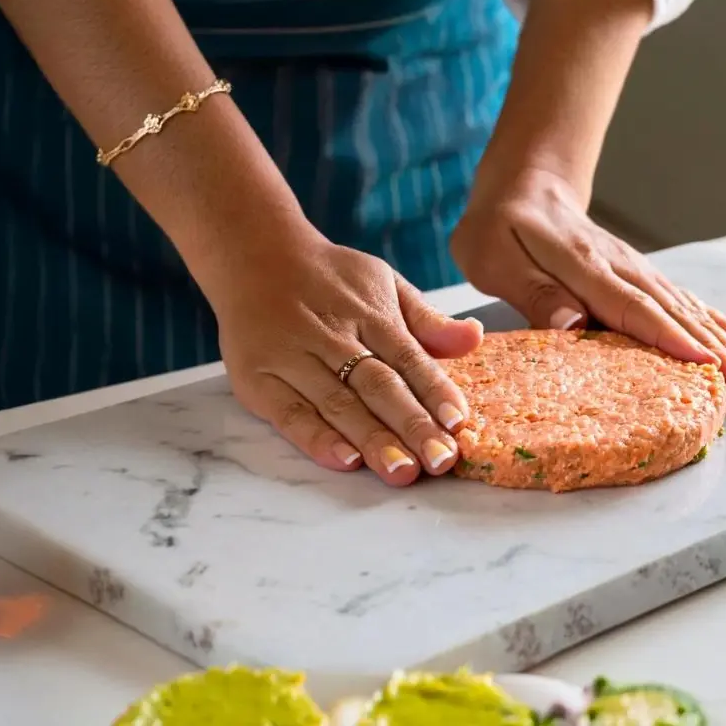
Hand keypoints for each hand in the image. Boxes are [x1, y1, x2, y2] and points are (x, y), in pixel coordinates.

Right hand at [208, 234, 482, 485]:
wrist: (252, 254)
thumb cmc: (327, 277)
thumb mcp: (382, 282)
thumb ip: (426, 319)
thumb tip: (474, 337)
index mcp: (368, 314)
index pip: (408, 358)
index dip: (435, 391)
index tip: (459, 423)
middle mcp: (332, 336)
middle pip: (378, 386)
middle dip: (412, 426)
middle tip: (440, 461)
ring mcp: (292, 358)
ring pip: (338, 404)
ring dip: (372, 440)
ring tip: (402, 471)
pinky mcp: (258, 379)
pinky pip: (289, 412)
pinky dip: (316, 437)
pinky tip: (344, 460)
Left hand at [451, 167, 725, 397]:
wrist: (525, 184)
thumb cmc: (500, 226)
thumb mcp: (493, 257)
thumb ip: (533, 291)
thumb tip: (573, 325)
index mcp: (584, 266)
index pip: (633, 308)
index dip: (670, 339)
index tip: (707, 367)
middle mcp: (620, 266)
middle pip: (674, 313)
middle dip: (716, 351)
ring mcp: (634, 268)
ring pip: (686, 308)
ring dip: (725, 341)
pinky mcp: (639, 272)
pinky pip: (682, 298)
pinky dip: (714, 320)